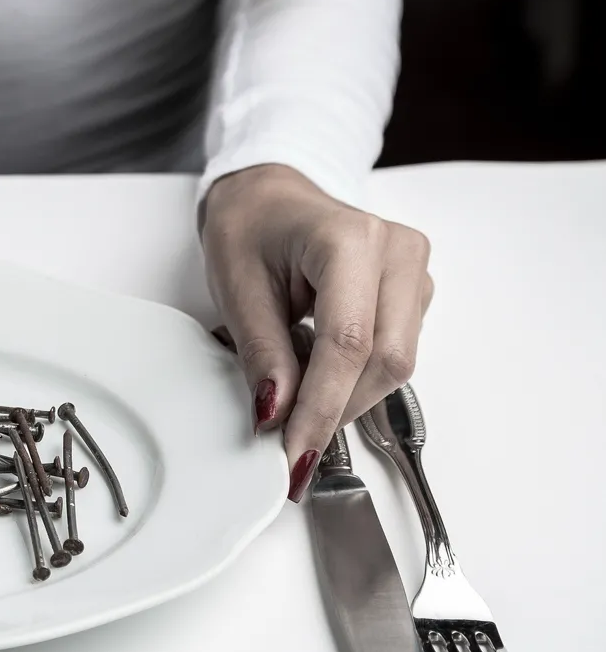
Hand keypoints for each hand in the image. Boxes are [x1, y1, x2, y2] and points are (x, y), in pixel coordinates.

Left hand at [201, 164, 433, 501]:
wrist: (268, 198)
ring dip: (347, 399)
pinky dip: (356, 380)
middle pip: (385, 361)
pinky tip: (320, 378)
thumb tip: (277, 416)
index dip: (321, 407)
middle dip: (336, 410)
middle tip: (288, 444)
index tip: (293, 454)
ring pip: (397, 364)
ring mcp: (414, 270)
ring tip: (297, 404)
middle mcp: (397, 252)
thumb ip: (263, 354)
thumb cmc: (250, 228)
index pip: (348, 344)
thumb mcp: (238, 289)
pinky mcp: (413, 292)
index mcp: (350, 240)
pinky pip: (396, 353)